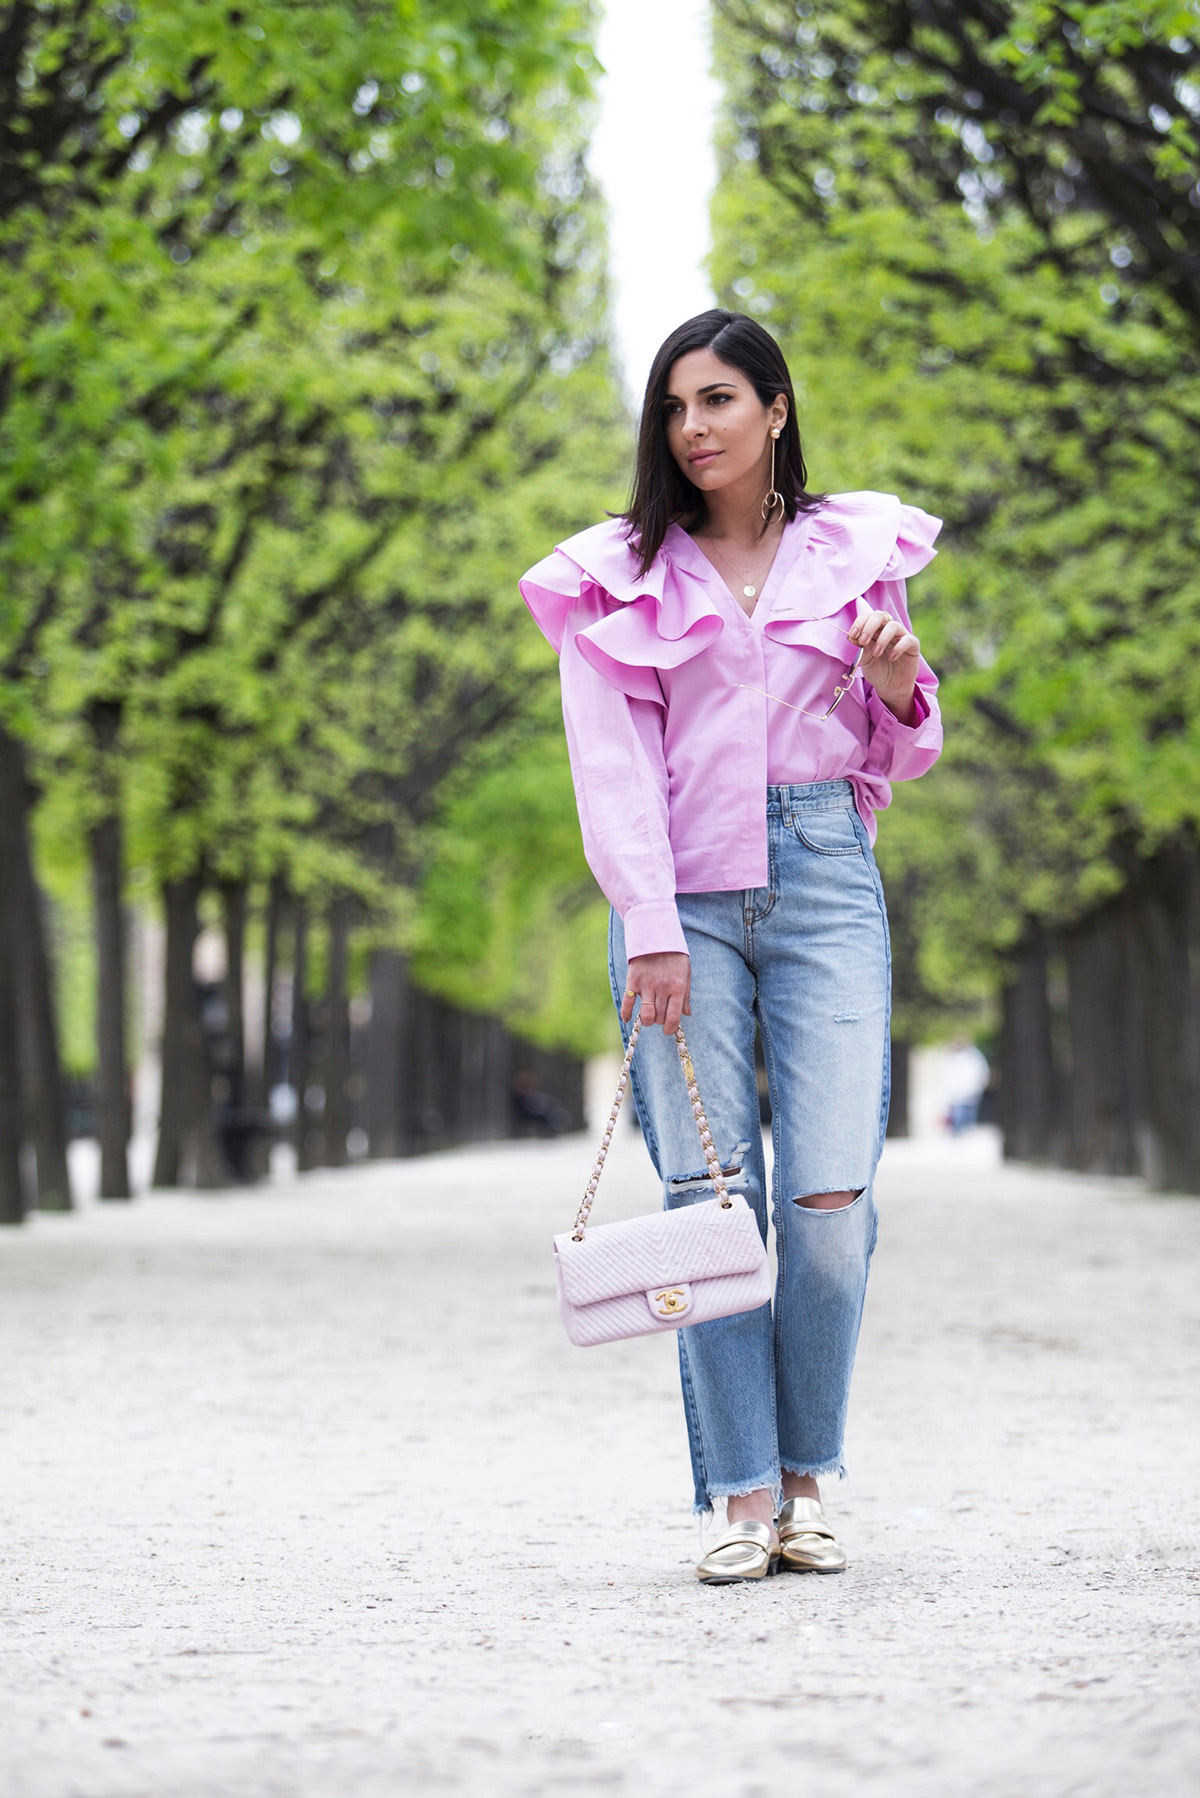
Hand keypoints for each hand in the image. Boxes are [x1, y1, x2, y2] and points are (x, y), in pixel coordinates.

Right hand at [621, 953, 690, 1035]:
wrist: (656, 936)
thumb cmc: (674, 957)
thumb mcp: (685, 973)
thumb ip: (685, 995)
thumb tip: (686, 1014)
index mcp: (677, 987)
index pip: (673, 1017)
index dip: (670, 1028)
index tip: (668, 1031)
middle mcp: (662, 988)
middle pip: (659, 1018)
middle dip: (660, 1021)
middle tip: (660, 1015)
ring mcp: (646, 985)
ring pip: (645, 1015)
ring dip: (647, 1020)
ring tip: (649, 1015)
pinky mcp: (632, 981)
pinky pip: (627, 1003)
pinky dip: (626, 1014)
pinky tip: (628, 1019)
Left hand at [848, 608, 920, 724]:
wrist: (890, 687)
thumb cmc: (877, 670)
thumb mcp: (865, 660)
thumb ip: (861, 647)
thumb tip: (852, 636)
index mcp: (875, 630)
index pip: (867, 616)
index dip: (859, 623)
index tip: (852, 635)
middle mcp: (887, 630)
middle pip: (880, 615)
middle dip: (869, 626)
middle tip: (863, 641)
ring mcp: (901, 636)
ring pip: (893, 625)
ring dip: (882, 639)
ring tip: (876, 653)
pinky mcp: (913, 645)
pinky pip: (907, 639)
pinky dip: (898, 648)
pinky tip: (891, 658)